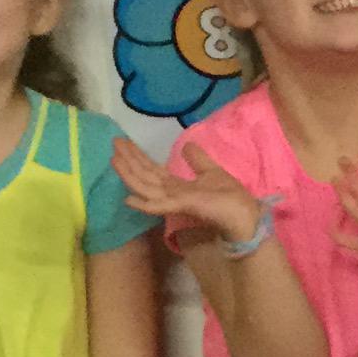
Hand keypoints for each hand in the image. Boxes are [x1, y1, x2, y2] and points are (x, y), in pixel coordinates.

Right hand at [111, 136, 265, 248]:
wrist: (244, 214)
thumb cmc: (229, 197)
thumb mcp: (211, 171)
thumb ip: (197, 159)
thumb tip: (187, 145)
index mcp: (177, 186)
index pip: (151, 170)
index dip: (137, 157)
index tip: (123, 142)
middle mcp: (171, 193)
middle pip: (144, 175)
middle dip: (128, 160)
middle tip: (114, 142)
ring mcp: (174, 201)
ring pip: (145, 187)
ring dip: (129, 174)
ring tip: (115, 159)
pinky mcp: (182, 207)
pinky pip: (158, 206)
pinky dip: (143, 203)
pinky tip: (128, 198)